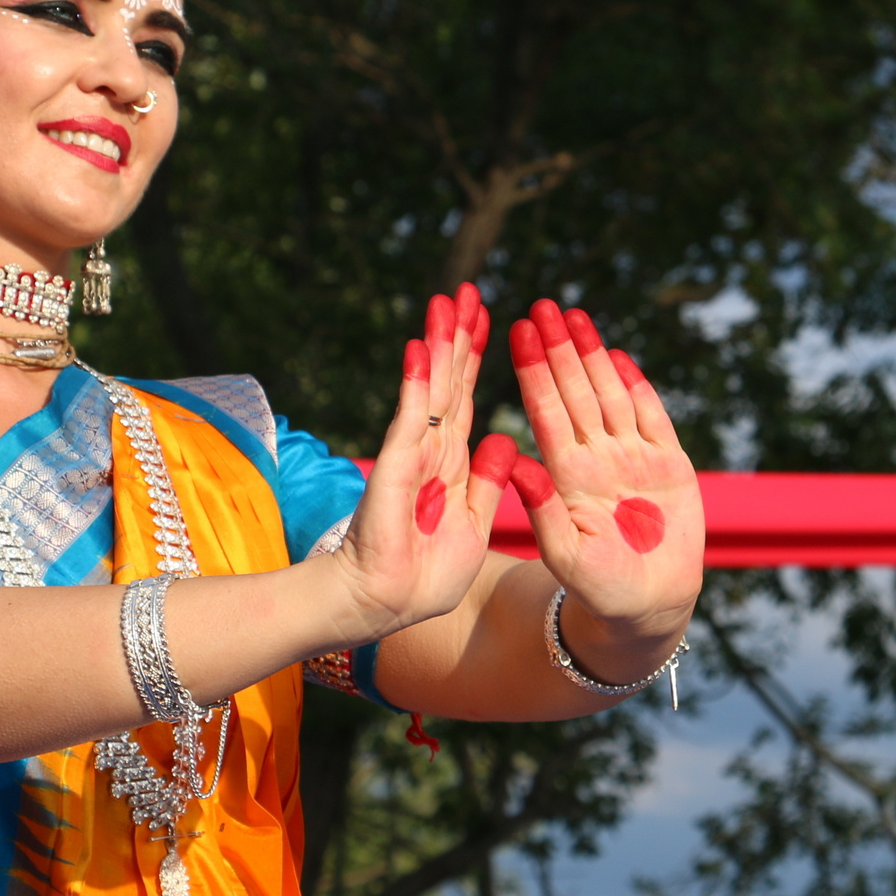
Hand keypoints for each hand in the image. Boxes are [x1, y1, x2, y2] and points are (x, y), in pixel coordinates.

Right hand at [331, 284, 519, 632]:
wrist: (388, 606)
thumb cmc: (427, 576)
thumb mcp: (475, 524)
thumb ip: (488, 482)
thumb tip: (507, 440)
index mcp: (453, 464)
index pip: (468, 400)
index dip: (478, 359)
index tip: (490, 318)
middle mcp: (432, 450)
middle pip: (452, 382)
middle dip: (460, 335)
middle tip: (466, 289)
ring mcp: (413, 455)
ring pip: (433, 389)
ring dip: (440, 343)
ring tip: (446, 300)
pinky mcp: (397, 468)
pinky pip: (412, 418)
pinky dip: (419, 383)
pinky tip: (423, 347)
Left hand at [506, 300, 703, 634]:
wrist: (648, 607)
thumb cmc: (600, 588)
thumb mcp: (566, 554)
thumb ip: (544, 509)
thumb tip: (517, 463)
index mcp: (567, 476)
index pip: (547, 413)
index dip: (534, 372)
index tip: (516, 333)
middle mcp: (596, 458)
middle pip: (575, 393)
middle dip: (558, 350)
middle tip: (541, 307)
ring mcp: (633, 458)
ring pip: (609, 396)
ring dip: (592, 356)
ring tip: (574, 316)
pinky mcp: (670, 466)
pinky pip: (652, 418)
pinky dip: (637, 387)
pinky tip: (619, 356)